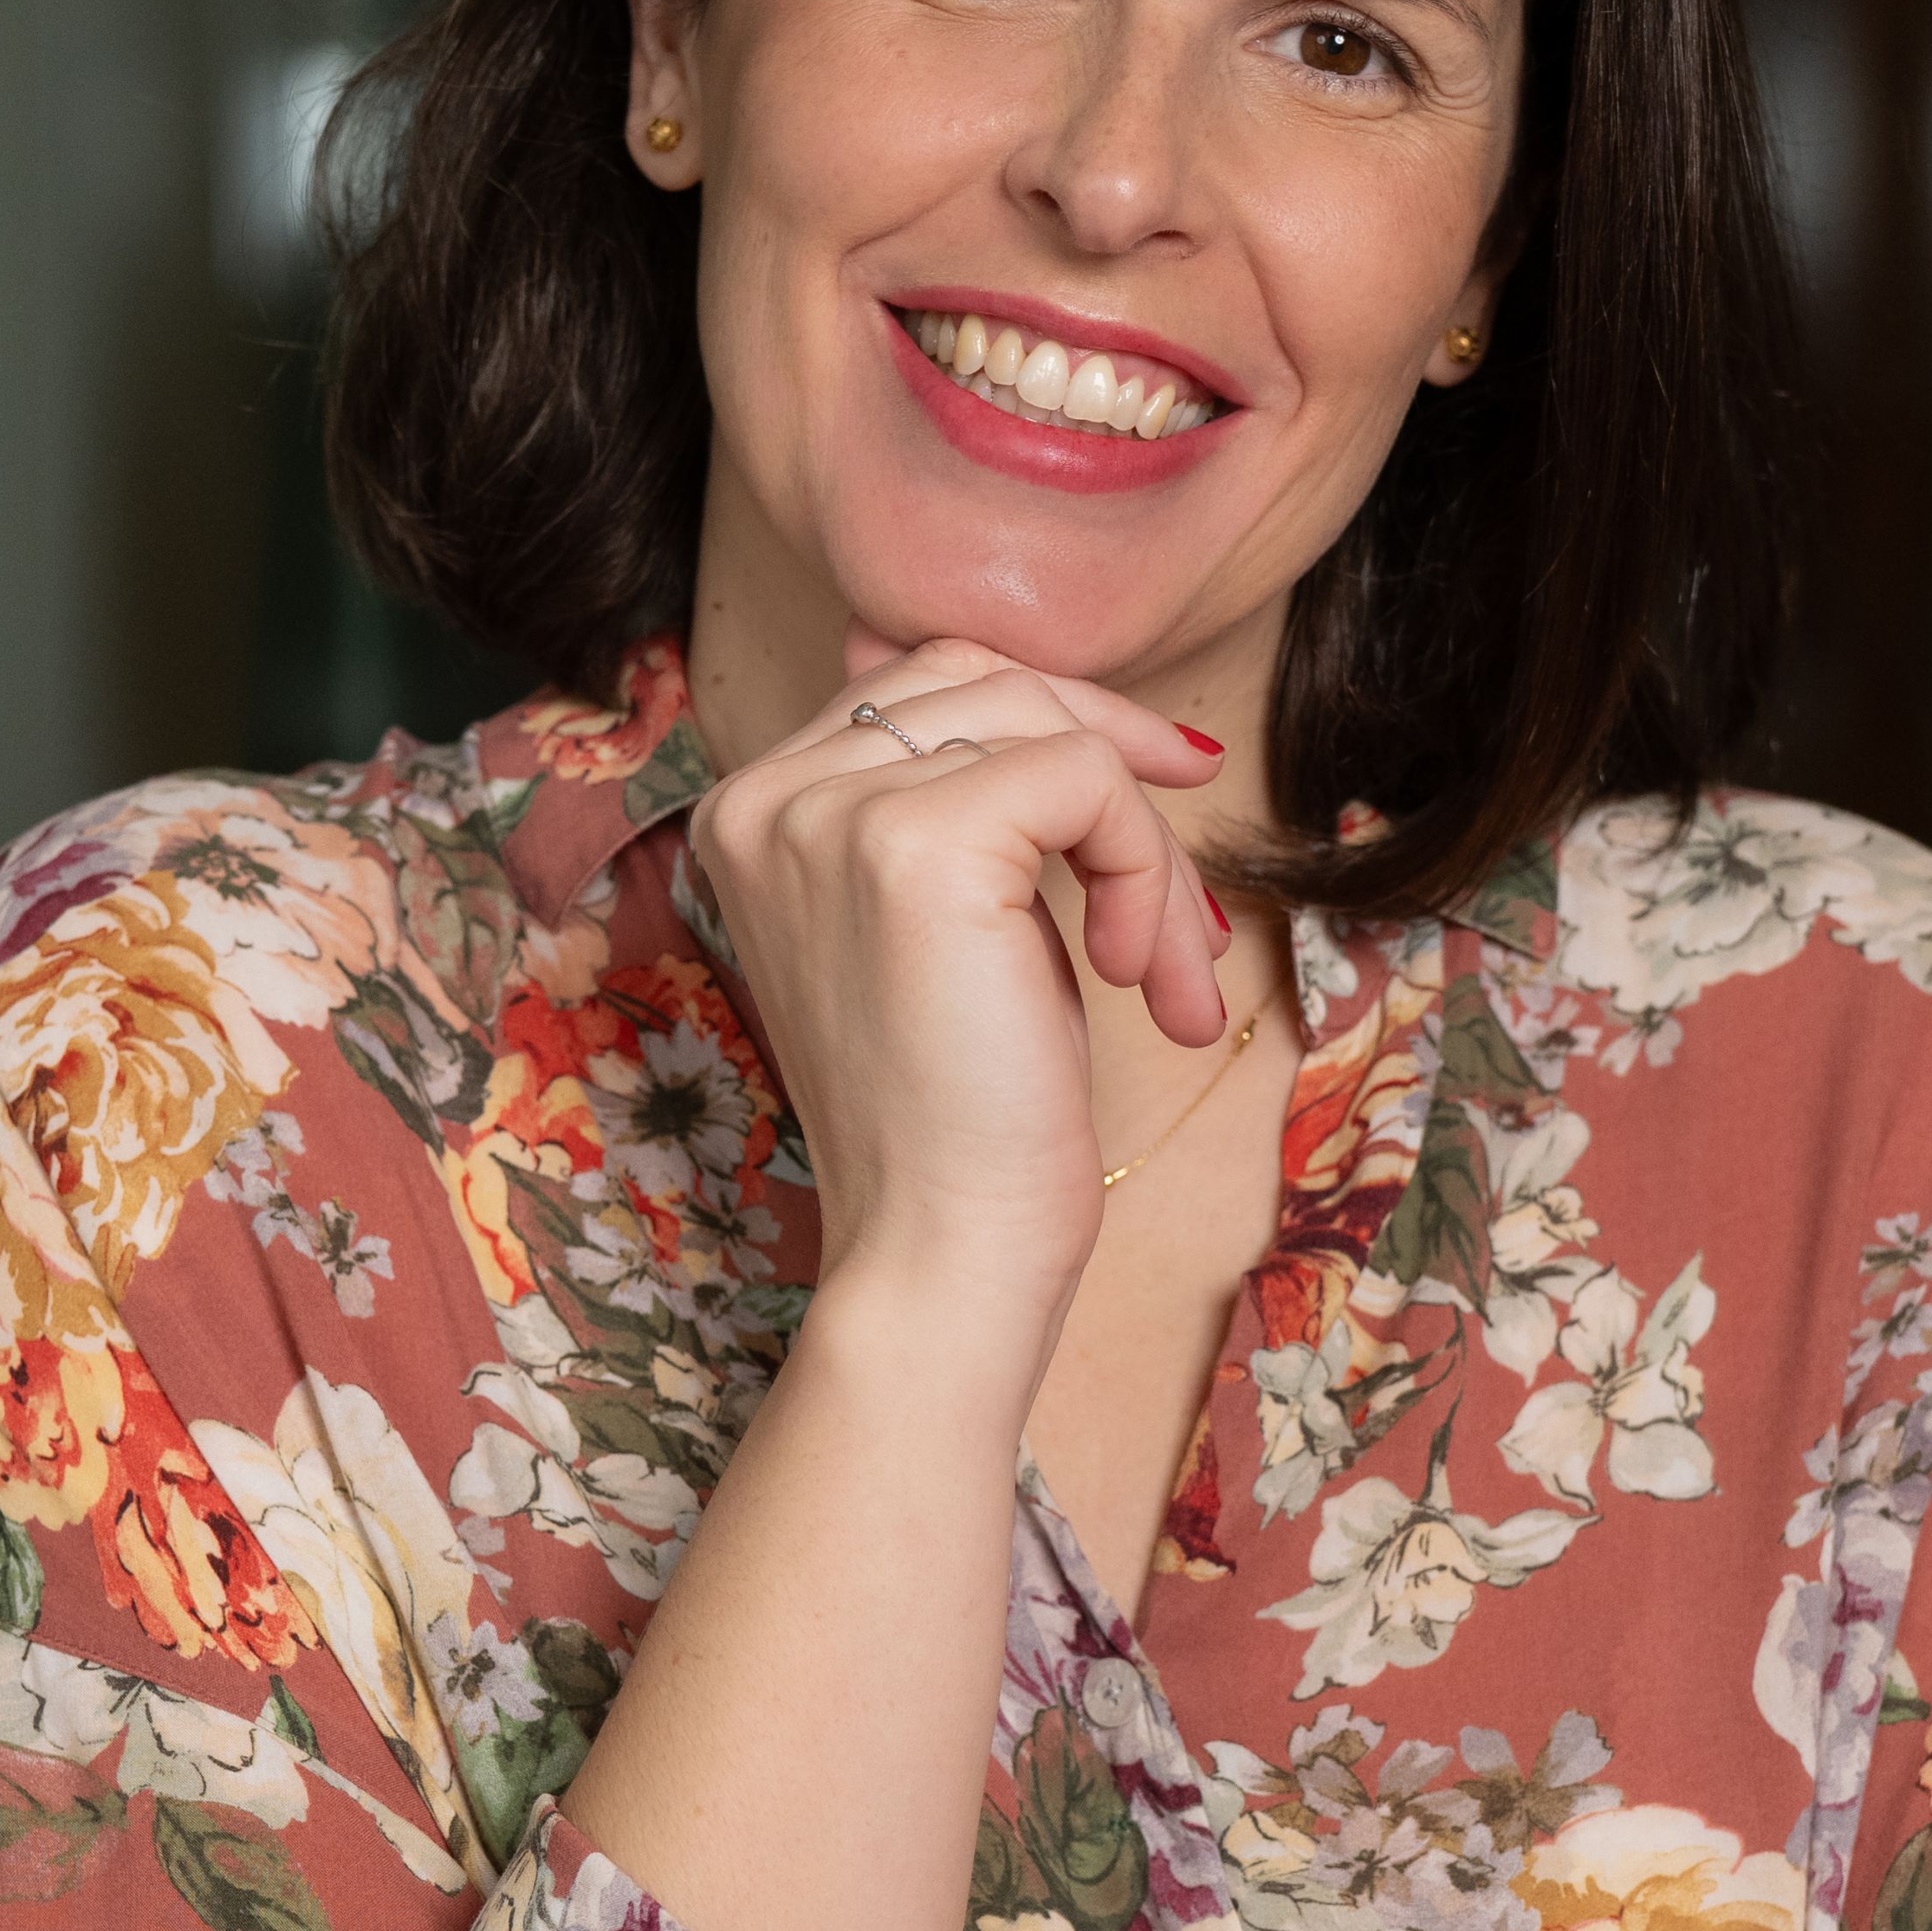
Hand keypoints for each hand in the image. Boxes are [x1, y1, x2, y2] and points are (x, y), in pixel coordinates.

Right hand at [686, 635, 1229, 1349]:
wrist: (938, 1249)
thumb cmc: (960, 1110)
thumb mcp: (949, 921)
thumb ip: (956, 798)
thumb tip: (1031, 691)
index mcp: (753, 808)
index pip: (926, 681)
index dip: (1061, 726)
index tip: (1157, 792)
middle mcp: (766, 793)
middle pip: (990, 683)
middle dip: (1116, 778)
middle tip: (1178, 910)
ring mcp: (829, 810)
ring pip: (1054, 733)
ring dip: (1144, 857)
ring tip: (1161, 975)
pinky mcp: (915, 842)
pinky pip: (1086, 781)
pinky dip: (1145, 874)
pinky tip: (1132, 984)